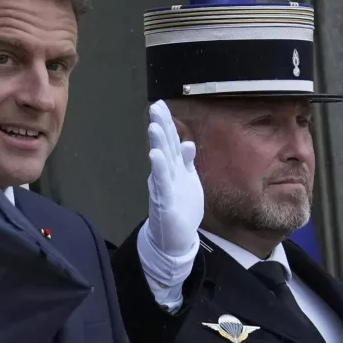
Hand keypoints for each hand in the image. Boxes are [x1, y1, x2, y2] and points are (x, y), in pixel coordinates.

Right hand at [142, 100, 203, 282]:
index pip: (170, 142)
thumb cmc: (181, 208)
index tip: (160, 104)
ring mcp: (164, 185)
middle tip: (155, 106)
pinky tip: (155, 155)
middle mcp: (167, 173)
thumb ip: (187, 162)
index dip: (167, 123)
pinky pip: (162, 182)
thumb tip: (188, 142)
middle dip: (160, 126)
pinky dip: (159, 168)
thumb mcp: (188, 182)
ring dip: (158, 143)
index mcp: (174, 167)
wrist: (175, 238)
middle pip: (164, 146)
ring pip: (161, 160)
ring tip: (154, 126)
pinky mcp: (164, 200)